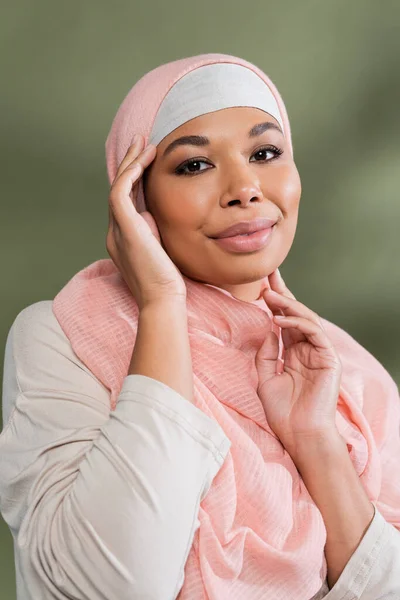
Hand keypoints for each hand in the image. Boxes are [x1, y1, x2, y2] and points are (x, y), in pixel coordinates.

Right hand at [106, 134, 186, 309]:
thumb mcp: (162, 252)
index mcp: (124, 240)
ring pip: (118, 187)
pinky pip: (121, 191)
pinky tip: (145, 159)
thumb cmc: (169, 283)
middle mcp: (115, 233)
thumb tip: (155, 215)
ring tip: (143, 143)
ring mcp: (117, 230)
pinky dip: (132, 173)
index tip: (147, 161)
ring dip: (131, 163)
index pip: (127, 202)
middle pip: (119, 190)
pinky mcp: (125, 228)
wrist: (163, 300)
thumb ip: (155, 233)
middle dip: (129, 164)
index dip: (135, 179)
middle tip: (139, 142)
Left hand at [254, 269, 341, 455]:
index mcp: (293, 352)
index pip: (284, 320)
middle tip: (268, 275)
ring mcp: (319, 353)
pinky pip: (314, 333)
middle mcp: (307, 349)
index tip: (261, 284)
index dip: (274, 301)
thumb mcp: (265, 378)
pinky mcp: (329, 358)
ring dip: (287, 304)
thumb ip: (266, 354)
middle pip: (296, 313)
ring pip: (307, 319)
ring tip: (269, 294)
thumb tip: (268, 330)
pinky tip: (278, 319)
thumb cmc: (283, 412)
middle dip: (282, 293)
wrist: (299, 434)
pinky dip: (297, 323)